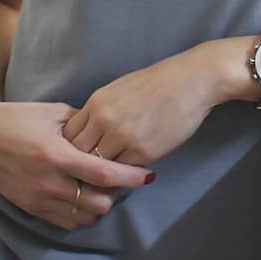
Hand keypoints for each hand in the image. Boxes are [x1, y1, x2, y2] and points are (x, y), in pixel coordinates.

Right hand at [0, 100, 153, 230]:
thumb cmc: (20, 117)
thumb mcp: (55, 112)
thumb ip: (85, 123)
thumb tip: (112, 131)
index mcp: (56, 154)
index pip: (102, 174)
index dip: (129, 176)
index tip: (148, 174)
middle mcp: (47, 182)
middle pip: (98, 202)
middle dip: (117, 192)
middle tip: (122, 175)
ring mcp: (37, 199)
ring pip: (84, 216)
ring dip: (99, 203)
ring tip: (104, 185)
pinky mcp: (29, 208)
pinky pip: (65, 222)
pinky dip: (82, 212)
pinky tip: (85, 193)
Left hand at [62, 47, 217, 167]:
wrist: (192, 80)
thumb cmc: (160, 81)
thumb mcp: (121, 89)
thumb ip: (101, 110)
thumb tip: (90, 131)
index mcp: (97, 103)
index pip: (68, 136)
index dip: (72, 147)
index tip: (80, 154)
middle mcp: (104, 120)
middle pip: (77, 154)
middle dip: (81, 164)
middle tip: (88, 172)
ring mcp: (122, 137)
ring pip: (98, 167)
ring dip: (102, 174)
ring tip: (105, 179)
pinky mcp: (142, 151)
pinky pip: (122, 172)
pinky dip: (122, 175)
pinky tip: (126, 175)